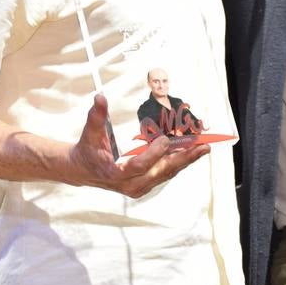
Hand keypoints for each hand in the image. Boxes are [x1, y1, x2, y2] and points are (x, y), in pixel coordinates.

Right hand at [67, 95, 208, 197]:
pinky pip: (164, 173)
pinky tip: (191, 152)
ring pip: (166, 173)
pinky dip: (178, 162)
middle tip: (201, 147)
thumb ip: (97, 116)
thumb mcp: (90, 132)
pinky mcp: (144, 184)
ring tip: (202, 148)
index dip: (154, 154)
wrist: (83, 170)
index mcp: (115, 173)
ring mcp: (138, 187)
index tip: (165, 140)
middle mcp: (129, 184)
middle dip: (183, 159)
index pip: (139, 166)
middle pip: (160, 172)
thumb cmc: (88, 150)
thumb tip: (100, 98)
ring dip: (185, 160)